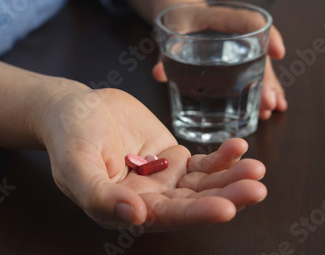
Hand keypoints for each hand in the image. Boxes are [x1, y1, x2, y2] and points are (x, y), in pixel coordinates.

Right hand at [38, 87, 266, 230]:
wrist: (74, 108)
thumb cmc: (68, 135)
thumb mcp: (75, 163)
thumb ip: (98, 193)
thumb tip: (132, 216)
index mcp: (125, 209)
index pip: (166, 217)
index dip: (196, 215)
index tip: (225, 208)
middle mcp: (149, 199)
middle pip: (194, 203)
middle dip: (226, 196)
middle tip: (255, 187)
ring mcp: (164, 178)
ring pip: (204, 184)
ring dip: (231, 178)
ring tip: (256, 168)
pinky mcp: (173, 157)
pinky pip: (203, 162)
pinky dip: (222, 156)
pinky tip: (238, 147)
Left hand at [152, 5, 287, 119]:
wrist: (180, 10)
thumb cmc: (178, 20)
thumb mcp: (169, 32)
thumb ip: (163, 53)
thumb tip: (158, 74)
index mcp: (220, 16)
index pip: (247, 20)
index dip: (266, 35)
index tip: (277, 53)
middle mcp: (235, 31)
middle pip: (257, 53)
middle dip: (266, 78)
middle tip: (268, 101)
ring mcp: (238, 45)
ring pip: (259, 66)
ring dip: (267, 88)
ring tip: (271, 108)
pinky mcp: (236, 57)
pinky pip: (253, 73)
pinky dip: (260, 89)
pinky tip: (268, 108)